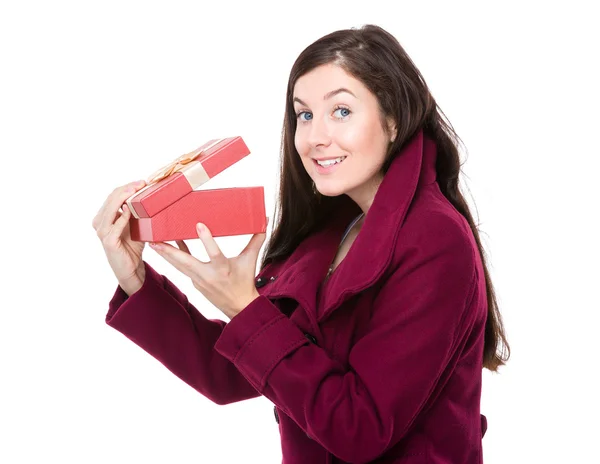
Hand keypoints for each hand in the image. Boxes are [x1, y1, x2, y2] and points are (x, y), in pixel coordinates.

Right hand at [92, 179, 147, 295]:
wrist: (130, 267)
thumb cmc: (132, 246)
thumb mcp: (135, 225)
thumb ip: (136, 212)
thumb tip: (149, 194)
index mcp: (104, 216)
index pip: (113, 195)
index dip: (127, 186)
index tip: (142, 182)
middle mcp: (99, 222)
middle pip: (111, 198)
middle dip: (127, 189)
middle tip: (142, 183)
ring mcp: (102, 231)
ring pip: (111, 208)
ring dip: (124, 198)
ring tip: (137, 191)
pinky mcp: (108, 241)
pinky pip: (115, 225)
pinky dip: (122, 217)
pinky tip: (129, 210)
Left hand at [148, 221, 266, 319]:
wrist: (239, 307)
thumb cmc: (244, 282)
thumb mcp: (250, 260)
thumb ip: (256, 240)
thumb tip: (264, 221)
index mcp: (223, 269)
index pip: (214, 253)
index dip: (206, 239)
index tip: (199, 225)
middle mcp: (208, 275)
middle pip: (185, 262)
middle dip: (169, 251)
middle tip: (154, 240)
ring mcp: (199, 281)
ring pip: (179, 265)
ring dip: (166, 254)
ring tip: (153, 242)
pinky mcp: (195, 283)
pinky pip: (183, 268)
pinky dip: (175, 258)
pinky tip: (168, 246)